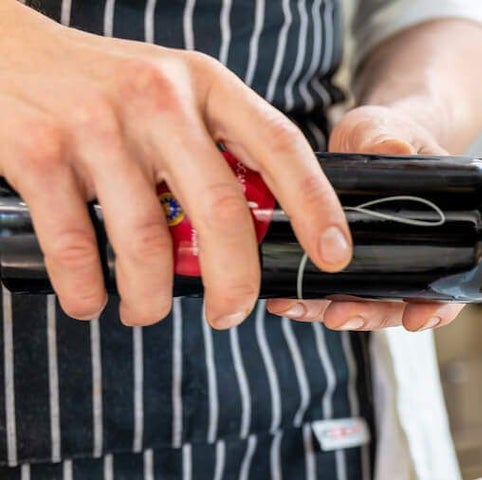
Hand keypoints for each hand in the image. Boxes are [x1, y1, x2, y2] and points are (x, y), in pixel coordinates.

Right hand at [0, 3, 350, 327]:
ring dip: (152, 298)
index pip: (281, 147)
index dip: (316, 207)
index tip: (334, 256)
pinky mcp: (38, 153)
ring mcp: (97, 125)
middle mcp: (159, 100)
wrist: (1, 49)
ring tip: (147, 311)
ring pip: (146, 243)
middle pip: (220, 212)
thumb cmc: (104, 86)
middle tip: (231, 315)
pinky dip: (87, 291)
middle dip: (235, 282)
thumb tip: (266, 226)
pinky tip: (92, 301)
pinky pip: (77, 246)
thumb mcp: (174, 92)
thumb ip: (218, 144)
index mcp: (206, 85)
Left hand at [265, 105, 463, 331]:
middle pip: (398, 305)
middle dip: (367, 316)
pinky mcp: (343, 261)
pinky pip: (329, 290)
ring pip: (359, 304)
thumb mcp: (391, 131)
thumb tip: (393, 150)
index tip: (415, 319)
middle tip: (338, 315)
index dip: (435, 310)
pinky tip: (282, 298)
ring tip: (294, 307)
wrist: (365, 138)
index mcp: (444, 236)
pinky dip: (307, 297)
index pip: (450, 287)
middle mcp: (411, 258)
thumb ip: (389, 139)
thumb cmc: (390, 135)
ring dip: (327, 311)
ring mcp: (377, 263)